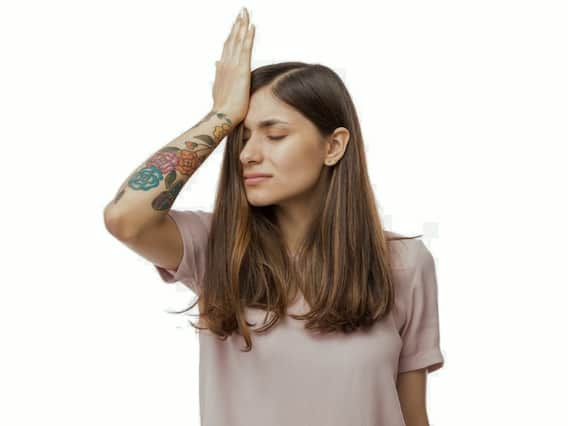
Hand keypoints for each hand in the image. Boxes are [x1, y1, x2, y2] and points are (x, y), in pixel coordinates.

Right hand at [212, 7, 255, 124]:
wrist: (223, 115)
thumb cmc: (223, 105)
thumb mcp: (219, 86)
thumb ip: (219, 72)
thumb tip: (217, 62)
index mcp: (223, 66)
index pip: (228, 45)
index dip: (233, 32)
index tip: (237, 22)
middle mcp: (226, 63)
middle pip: (232, 38)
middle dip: (238, 24)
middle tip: (242, 11)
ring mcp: (233, 66)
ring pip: (238, 40)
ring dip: (242, 25)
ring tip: (246, 13)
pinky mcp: (241, 70)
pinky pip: (245, 49)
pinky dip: (248, 37)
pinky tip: (252, 27)